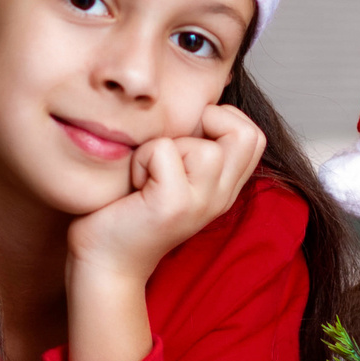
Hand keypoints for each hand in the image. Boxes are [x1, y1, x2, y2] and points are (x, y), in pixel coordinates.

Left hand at [66, 103, 265, 285]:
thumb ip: (193, 143)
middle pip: (246, 135)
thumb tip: (200, 99)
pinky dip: (142, 159)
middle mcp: (221, 197)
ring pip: (205, 146)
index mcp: (224, 188)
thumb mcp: (173, 172)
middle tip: (173, 148)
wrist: (104, 261)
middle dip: (206, 126)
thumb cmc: (128, 210)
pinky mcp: (174, 205)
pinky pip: (164, 151)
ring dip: (167, 146)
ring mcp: (201, 204)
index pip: (255, 136)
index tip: (189, 137)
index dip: (225, 120)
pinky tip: (135, 184)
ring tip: (149, 172)